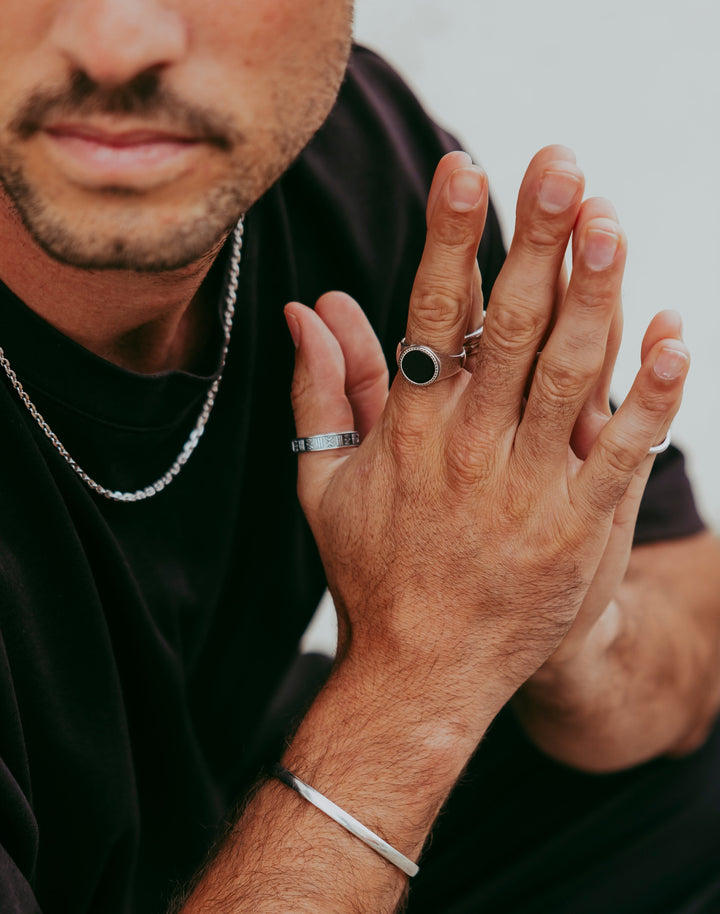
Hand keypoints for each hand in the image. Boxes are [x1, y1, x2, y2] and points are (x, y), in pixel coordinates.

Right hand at [285, 147, 688, 734]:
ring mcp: (526, 491)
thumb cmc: (372, 572)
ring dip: (594, 294)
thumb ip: (321, 389)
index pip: (428, 316)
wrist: (423, 674)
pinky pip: (622, 454)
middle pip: (506, 328)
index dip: (447, 240)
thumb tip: (308, 307)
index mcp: (408, 433)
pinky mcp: (577, 532)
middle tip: (557, 165)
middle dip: (533, 240)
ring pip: (569, 376)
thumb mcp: (323, 482)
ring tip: (609, 219)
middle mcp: (468, 451)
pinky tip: (674, 331)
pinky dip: (652, 393)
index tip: (464, 170)